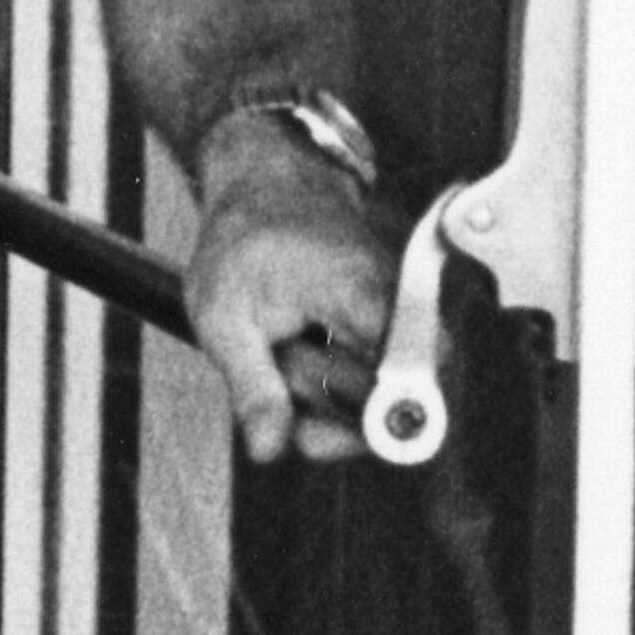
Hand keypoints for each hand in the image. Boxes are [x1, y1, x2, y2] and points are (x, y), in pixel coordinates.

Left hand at [183, 129, 395, 466]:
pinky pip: (379, 384)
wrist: (267, 185)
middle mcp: (403, 302)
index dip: (374, 418)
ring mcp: (406, 313)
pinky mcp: (400, 325)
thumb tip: (269, 449)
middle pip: (397, 400)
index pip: (413, 373)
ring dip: (330, 393)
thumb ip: (251, 387)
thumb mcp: (222, 318)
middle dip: (331, 405)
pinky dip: (337, 382)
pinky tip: (309, 349)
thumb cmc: (242, 242)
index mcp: (364, 292)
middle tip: (284, 362)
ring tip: (291, 347)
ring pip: (387, 397)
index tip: (315, 430)